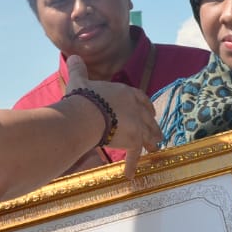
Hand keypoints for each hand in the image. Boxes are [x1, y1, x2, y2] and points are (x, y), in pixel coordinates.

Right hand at [64, 56, 161, 177]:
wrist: (86, 115)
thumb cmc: (82, 98)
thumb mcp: (80, 80)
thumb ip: (79, 69)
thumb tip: (73, 57)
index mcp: (125, 92)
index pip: (140, 98)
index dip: (145, 105)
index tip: (150, 110)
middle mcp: (135, 108)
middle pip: (148, 118)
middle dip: (153, 126)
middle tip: (157, 133)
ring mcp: (137, 125)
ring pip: (148, 135)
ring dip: (152, 142)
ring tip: (155, 149)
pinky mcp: (133, 141)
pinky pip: (133, 155)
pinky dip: (131, 165)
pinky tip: (129, 175)